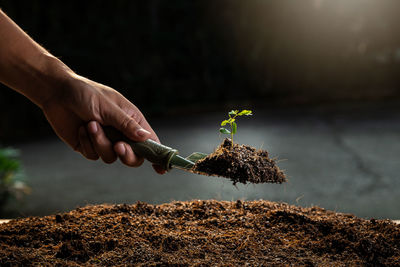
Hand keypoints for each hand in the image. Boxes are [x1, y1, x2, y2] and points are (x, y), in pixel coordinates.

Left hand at [41, 74, 165, 173]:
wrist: (57, 93)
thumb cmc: (86, 94)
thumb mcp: (108, 107)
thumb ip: (126, 124)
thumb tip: (147, 138)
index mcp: (132, 121)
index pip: (150, 142)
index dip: (157, 156)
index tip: (162, 170)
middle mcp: (121, 133)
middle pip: (133, 156)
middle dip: (126, 154)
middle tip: (118, 146)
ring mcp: (106, 141)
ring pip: (111, 157)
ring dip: (100, 142)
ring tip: (90, 124)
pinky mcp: (90, 146)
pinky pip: (93, 155)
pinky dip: (87, 143)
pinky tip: (81, 129)